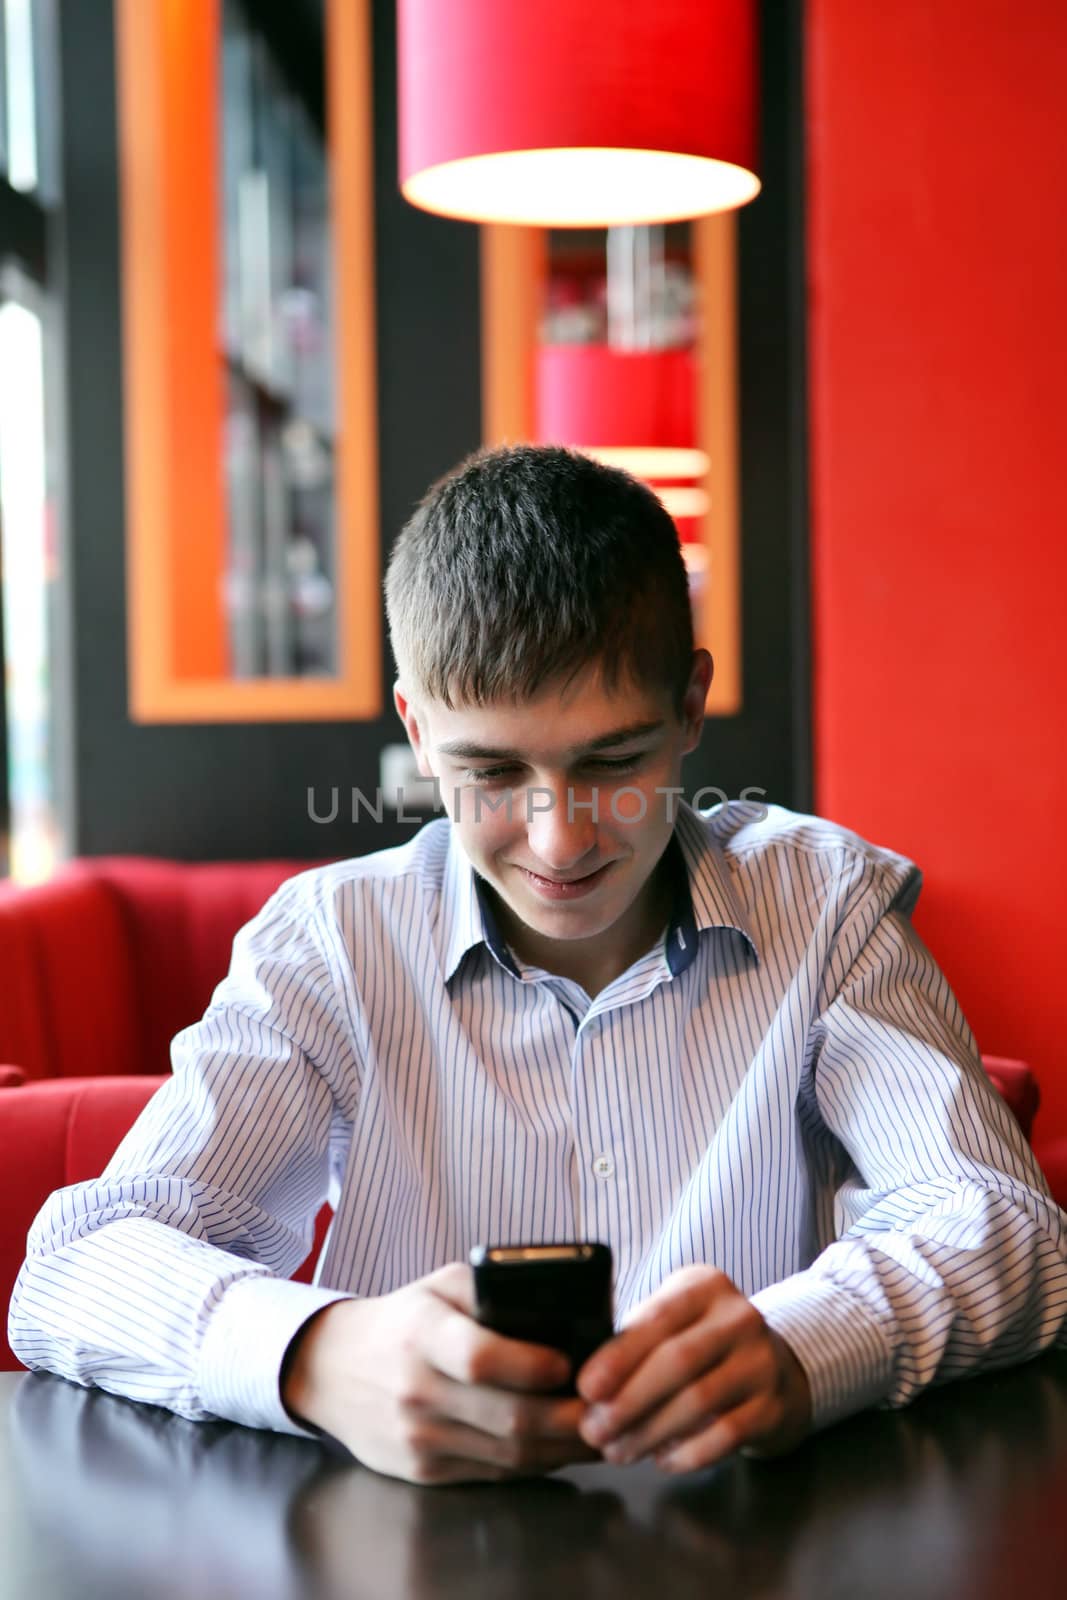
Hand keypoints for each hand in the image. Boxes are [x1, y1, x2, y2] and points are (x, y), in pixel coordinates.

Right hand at [281, 1263, 601, 1486]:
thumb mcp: (440, 1285)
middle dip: (568, 1417)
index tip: (568, 1363)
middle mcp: (417, 1390)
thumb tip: (562, 1304)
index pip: (480, 1358)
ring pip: (508, 1453)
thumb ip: (492, 1290)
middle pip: (507, 1417)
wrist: (334, 1371)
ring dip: (563, 1447)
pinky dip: (536, 1463)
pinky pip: (494, 1472)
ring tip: (598, 1429)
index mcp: (422, 1334)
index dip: (531, 1365)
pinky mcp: (424, 1471)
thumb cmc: (403, 1320)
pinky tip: (561, 1447)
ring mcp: (419, 1437)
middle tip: (609, 1407)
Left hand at [575, 1265, 810, 1472]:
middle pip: (678, 1361)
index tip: (586, 1389)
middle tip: (594, 1431)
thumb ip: (636, 1340)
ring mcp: (762, 1362)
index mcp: (705, 1286)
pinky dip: (687, 1453)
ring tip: (618, 1451)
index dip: (620, 1357)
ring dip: (650, 1432)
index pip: (658, 1318)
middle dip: (629, 1401)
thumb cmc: (703, 1344)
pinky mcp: (773, 1406)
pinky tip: (662, 1459)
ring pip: (699, 1400)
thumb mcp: (675, 1322)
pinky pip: (725, 1436)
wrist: (775, 1368)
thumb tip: (588, 1386)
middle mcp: (739, 1317)